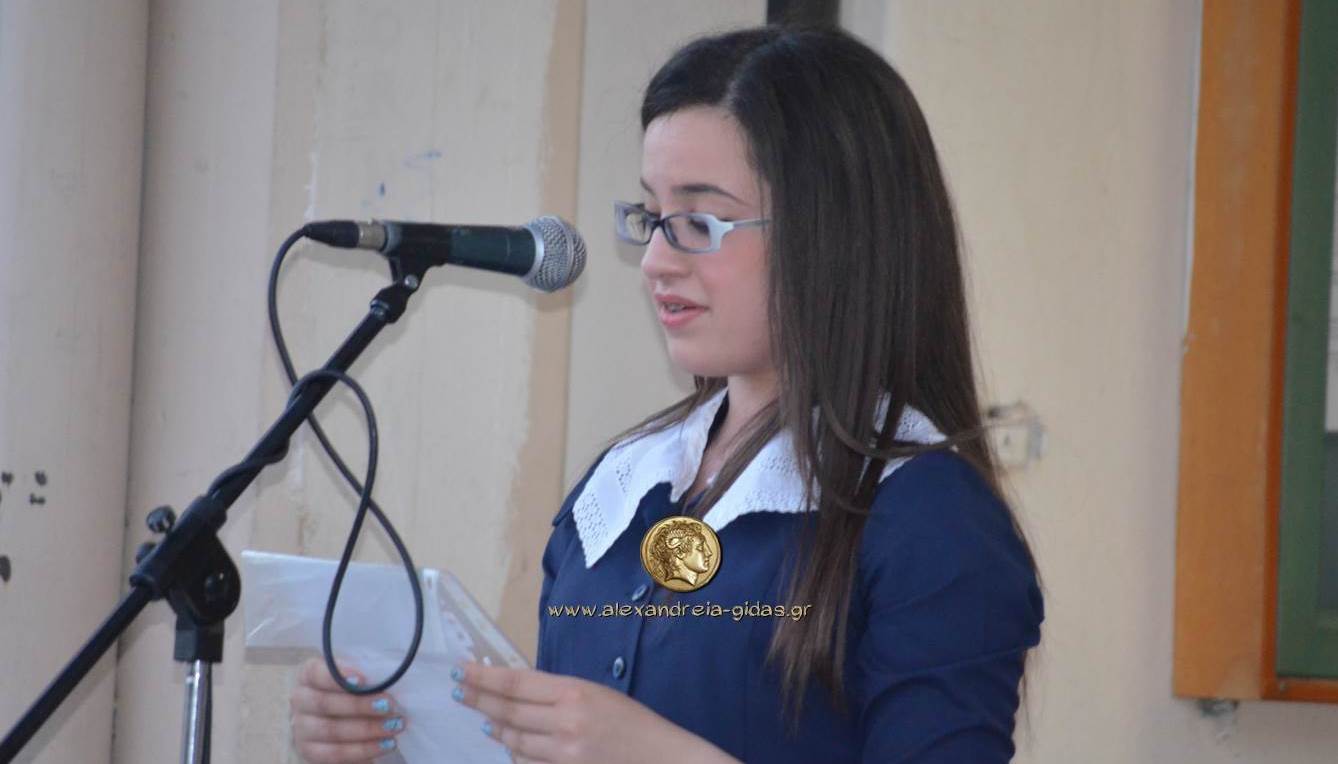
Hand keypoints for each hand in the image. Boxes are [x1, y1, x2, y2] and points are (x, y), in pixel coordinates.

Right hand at [289, 657, 406, 762]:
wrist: (343, 722)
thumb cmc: (354, 691)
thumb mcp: (357, 678)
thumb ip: (366, 675)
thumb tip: (389, 676)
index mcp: (308, 675)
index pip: (316, 672)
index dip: (338, 675)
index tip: (364, 679)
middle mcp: (299, 700)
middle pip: (324, 703)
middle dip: (360, 705)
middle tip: (390, 705)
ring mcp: (301, 728)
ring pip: (331, 730)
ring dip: (367, 729)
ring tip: (394, 726)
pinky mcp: (309, 752)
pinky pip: (335, 754)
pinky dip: (363, 750)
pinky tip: (385, 744)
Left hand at [452, 660, 739, 763]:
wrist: (664, 759)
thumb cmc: (635, 724)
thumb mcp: (598, 695)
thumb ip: (559, 695)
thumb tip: (518, 692)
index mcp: (574, 692)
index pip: (516, 683)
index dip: (483, 677)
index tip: (461, 669)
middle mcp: (565, 722)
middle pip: (507, 711)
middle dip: (478, 699)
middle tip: (459, 690)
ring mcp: (563, 753)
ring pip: (513, 740)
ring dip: (495, 728)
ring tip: (483, 718)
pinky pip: (528, 761)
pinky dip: (515, 751)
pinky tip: (510, 742)